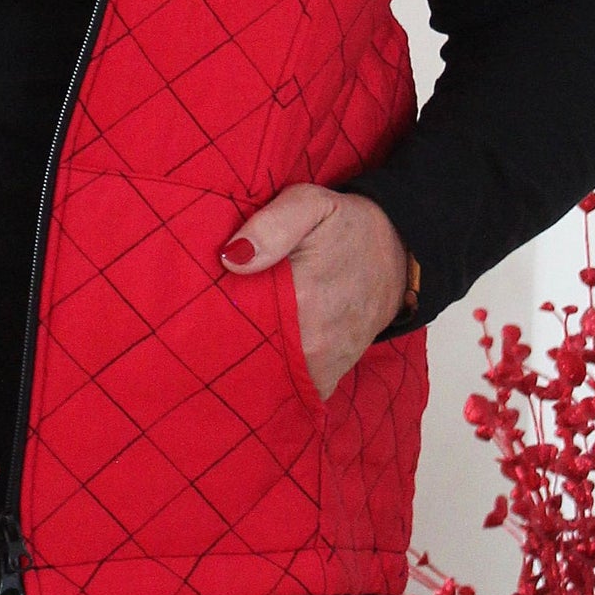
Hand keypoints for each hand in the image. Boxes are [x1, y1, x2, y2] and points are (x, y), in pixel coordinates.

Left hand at [220, 185, 409, 399]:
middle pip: (245, 356)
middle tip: (200, 326)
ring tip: (225, 343)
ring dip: (245, 365)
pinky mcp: (328, 374)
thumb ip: (272, 224)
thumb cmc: (349, 226)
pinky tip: (255, 361)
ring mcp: (322, 364)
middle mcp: (312, 343)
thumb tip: (232, 257)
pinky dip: (271, 380)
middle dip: (221, 344)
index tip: (193, 309)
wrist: (401, 252)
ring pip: (266, 378)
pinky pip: (291, 390)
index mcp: (301, 299)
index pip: (233, 323)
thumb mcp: (311, 204)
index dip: (207, 318)